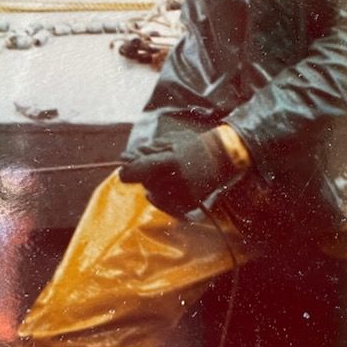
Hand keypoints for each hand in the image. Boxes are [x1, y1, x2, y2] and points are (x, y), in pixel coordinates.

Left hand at [120, 130, 237, 216]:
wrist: (223, 158)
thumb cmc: (193, 145)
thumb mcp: (170, 141)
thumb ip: (146, 150)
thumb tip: (123, 158)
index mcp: (171, 161)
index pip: (135, 172)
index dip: (127, 171)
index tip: (127, 169)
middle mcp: (177, 181)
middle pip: (144, 184)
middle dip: (146, 176)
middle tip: (160, 166)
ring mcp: (184, 195)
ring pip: (153, 195)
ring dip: (154, 186)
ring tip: (170, 175)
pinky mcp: (189, 205)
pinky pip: (164, 205)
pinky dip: (162, 198)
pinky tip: (170, 188)